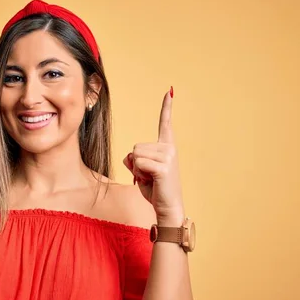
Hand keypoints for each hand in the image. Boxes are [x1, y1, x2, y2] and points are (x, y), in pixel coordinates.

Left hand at [123, 87, 184, 224]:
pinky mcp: (163, 166)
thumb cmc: (155, 189)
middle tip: (148, 176)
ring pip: (135, 155)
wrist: (168, 208)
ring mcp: (168, 156)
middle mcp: (169, 148)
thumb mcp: (142, 171)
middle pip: (135, 147)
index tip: (169, 91)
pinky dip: (139, 174)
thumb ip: (135, 159)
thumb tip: (130, 156)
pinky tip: (151, 181)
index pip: (165, 123)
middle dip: (135, 163)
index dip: (166, 107)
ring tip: (150, 179)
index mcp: (167, 147)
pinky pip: (138, 163)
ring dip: (136, 169)